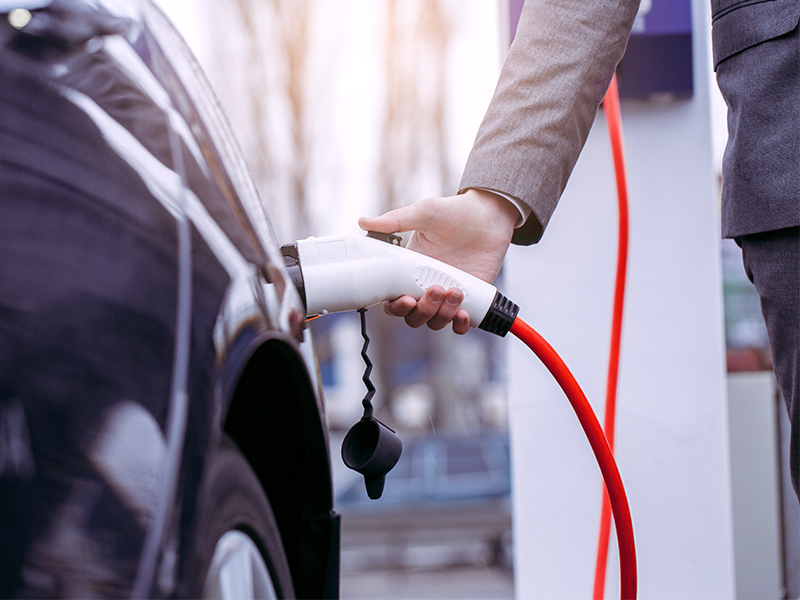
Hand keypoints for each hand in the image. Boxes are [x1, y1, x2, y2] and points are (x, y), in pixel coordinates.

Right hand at [358, 189, 518, 333]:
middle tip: (435, 289)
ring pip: (435, 321)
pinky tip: (464, 314)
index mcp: (408, 270)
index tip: (406, 300)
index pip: (393, 299)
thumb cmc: (456, 212)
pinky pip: (460, 323)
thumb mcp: (425, 213)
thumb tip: (363, 221)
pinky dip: (460, 325)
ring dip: (442, 314)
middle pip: (414, 316)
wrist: (491, 215)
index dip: (396, 307)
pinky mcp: (469, 298)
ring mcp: (447, 294)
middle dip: (423, 310)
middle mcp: (425, 286)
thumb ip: (395, 220)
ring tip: (455, 291)